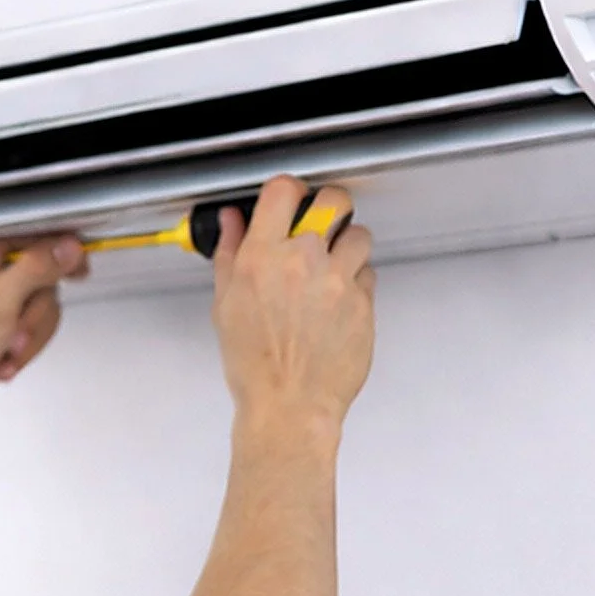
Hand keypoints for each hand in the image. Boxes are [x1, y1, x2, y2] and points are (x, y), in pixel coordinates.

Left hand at [0, 234, 87, 408]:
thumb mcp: (0, 299)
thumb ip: (38, 268)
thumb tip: (68, 248)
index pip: (33, 234)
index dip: (60, 251)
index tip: (78, 268)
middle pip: (46, 276)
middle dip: (34, 314)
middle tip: (16, 330)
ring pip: (44, 306)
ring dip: (30, 335)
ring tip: (6, 349)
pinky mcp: (6, 320)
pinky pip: (37, 326)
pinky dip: (26, 347)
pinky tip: (4, 358)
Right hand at [211, 176, 373, 428]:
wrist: (289, 405)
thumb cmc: (255, 365)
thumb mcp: (226, 305)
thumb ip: (230, 254)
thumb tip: (231, 222)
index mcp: (262, 257)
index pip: (284, 190)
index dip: (290, 190)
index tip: (291, 199)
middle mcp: (303, 261)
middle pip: (334, 201)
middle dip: (330, 208)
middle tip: (322, 225)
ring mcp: (338, 281)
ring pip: (359, 236)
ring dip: (348, 246)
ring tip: (333, 269)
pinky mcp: (363, 303)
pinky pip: (368, 274)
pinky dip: (356, 282)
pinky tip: (338, 302)